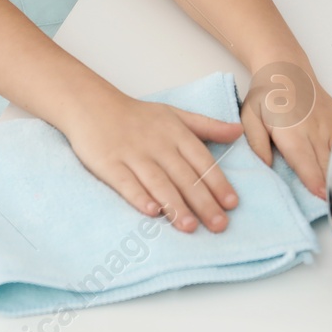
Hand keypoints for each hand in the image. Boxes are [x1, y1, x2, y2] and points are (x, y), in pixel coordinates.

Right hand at [60, 91, 242, 232]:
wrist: (92, 104)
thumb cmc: (138, 116)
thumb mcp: (175, 115)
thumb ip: (208, 126)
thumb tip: (239, 132)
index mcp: (175, 133)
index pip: (201, 160)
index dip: (217, 182)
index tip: (231, 204)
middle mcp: (157, 144)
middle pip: (184, 176)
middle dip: (203, 202)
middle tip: (219, 225)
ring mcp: (132, 154)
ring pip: (158, 182)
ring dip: (175, 205)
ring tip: (190, 227)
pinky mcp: (109, 163)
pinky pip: (126, 182)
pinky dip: (139, 196)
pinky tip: (151, 212)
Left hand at [239, 61, 331, 200]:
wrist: (288, 69)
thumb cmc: (267, 95)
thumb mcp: (250, 116)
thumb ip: (256, 143)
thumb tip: (266, 166)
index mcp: (291, 129)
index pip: (305, 160)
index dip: (315, 180)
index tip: (323, 196)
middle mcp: (315, 128)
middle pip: (325, 164)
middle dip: (331, 186)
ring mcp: (331, 125)